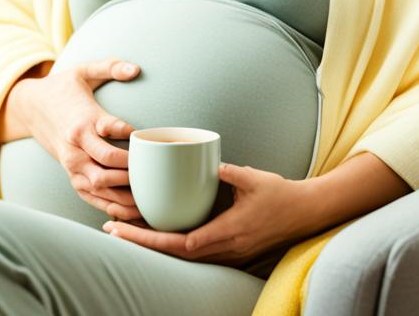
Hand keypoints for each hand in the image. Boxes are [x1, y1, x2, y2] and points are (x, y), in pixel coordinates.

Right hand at [12, 57, 141, 220]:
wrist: (31, 107)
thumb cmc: (64, 88)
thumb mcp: (84, 70)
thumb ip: (111, 66)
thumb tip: (136, 69)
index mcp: (82, 120)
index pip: (110, 129)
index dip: (132, 134)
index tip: (150, 135)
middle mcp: (75, 146)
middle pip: (106, 164)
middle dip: (132, 170)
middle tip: (157, 170)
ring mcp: (71, 164)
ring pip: (98, 185)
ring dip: (124, 193)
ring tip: (150, 196)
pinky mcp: (70, 175)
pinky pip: (89, 196)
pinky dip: (109, 206)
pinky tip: (130, 210)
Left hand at [102, 163, 313, 265]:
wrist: (306, 213)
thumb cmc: (281, 194)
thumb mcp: (255, 178)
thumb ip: (231, 171)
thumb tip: (209, 162)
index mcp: (230, 231)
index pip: (184, 243)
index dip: (153, 238)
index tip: (127, 228)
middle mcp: (227, 248)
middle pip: (175, 254)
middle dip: (142, 243)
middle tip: (112, 230)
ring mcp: (229, 253)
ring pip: (183, 256)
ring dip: (153, 246)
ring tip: (125, 232)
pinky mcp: (231, 250)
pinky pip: (195, 253)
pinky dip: (171, 246)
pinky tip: (154, 235)